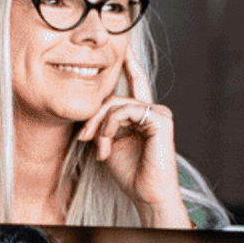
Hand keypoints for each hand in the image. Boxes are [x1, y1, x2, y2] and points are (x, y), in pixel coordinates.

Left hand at [76, 58, 190, 227]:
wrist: (146, 194)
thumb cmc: (130, 173)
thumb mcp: (108, 143)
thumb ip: (102, 123)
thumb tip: (88, 112)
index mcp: (141, 114)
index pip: (134, 83)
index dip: (129, 65)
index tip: (123, 48)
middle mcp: (152, 110)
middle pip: (113, 98)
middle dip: (92, 116)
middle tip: (83, 137)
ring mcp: (158, 113)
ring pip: (116, 104)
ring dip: (100, 126)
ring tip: (98, 147)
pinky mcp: (160, 120)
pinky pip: (125, 110)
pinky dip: (110, 126)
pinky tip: (107, 143)